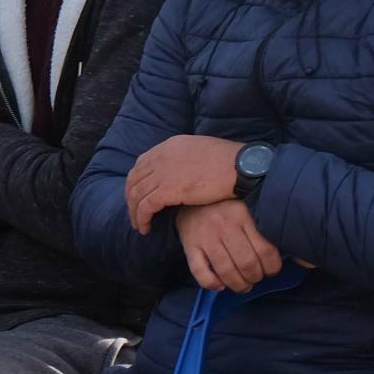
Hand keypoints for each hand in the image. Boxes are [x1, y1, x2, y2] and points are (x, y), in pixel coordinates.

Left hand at [125, 134, 243, 231]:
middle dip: (131, 198)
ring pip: (136, 195)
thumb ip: (184, 159)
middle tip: (135, 214)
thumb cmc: (230, 161)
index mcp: (169, 146)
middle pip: (134, 180)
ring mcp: (162, 172)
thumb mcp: (200, 151)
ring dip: (134, 213)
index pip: (141, 164)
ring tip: (139, 226)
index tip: (139, 195)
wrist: (241, 166)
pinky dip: (142, 218)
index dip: (137, 182)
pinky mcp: (167, 189)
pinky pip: (145, 207)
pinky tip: (146, 228)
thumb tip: (181, 171)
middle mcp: (161, 157)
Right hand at [174, 200, 283, 292]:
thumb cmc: (224, 208)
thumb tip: (289, 253)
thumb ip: (262, 226)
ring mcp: (205, 237)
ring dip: (238, 285)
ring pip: (226, 271)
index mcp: (242, 215)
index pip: (265, 250)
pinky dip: (212, 284)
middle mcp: (224, 225)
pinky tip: (220, 285)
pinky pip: (200, 273)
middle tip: (256, 278)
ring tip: (243, 286)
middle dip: (255, 277)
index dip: (272, 267)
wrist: (189, 199)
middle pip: (247, 263)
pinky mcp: (189, 246)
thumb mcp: (246, 209)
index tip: (271, 270)